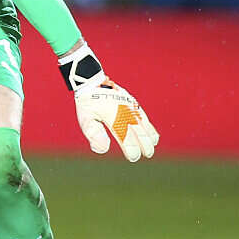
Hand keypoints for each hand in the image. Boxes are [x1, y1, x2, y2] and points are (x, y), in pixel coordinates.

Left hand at [59, 41, 158, 161]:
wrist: (91, 82)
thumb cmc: (87, 104)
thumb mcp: (85, 119)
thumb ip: (94, 134)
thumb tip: (104, 149)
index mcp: (111, 115)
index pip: (124, 134)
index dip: (131, 147)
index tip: (133, 157)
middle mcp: (123, 109)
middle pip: (137, 129)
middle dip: (144, 143)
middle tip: (147, 154)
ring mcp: (129, 104)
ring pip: (143, 121)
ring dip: (149, 134)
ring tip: (152, 146)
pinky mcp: (131, 101)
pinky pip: (142, 114)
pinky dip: (148, 125)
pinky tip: (152, 134)